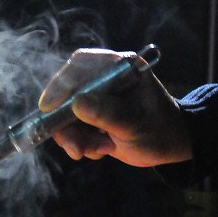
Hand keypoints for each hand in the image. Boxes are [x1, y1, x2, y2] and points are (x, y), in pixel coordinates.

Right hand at [38, 48, 192, 167]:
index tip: (48, 108)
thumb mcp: (135, 123)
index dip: (61, 85)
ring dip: (74, 137)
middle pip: (67, 92)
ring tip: (95, 151)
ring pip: (66, 114)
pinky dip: (82, 143)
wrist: (169, 146)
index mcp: (119, 67)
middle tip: (74, 148)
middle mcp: (104, 78)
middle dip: (65, 123)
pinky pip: (73, 128)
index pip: (81, 65)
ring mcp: (96, 97)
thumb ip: (107, 113)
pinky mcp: (92, 115)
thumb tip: (77, 103)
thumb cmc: (159, 130)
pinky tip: (102, 149)